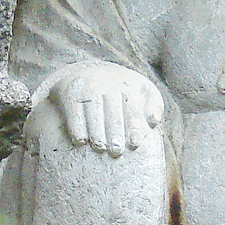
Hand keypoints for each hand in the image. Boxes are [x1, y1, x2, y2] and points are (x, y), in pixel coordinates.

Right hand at [49, 63, 164, 155]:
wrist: (89, 72)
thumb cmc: (123, 90)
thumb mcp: (142, 90)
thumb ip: (153, 105)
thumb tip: (154, 120)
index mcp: (127, 83)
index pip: (132, 106)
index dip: (134, 125)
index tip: (135, 143)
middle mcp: (106, 83)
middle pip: (112, 110)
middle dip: (115, 132)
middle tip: (117, 152)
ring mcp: (87, 87)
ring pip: (92, 112)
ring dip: (96, 132)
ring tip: (100, 148)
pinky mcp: (69, 93)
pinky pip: (73, 112)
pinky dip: (76, 127)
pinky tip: (81, 141)